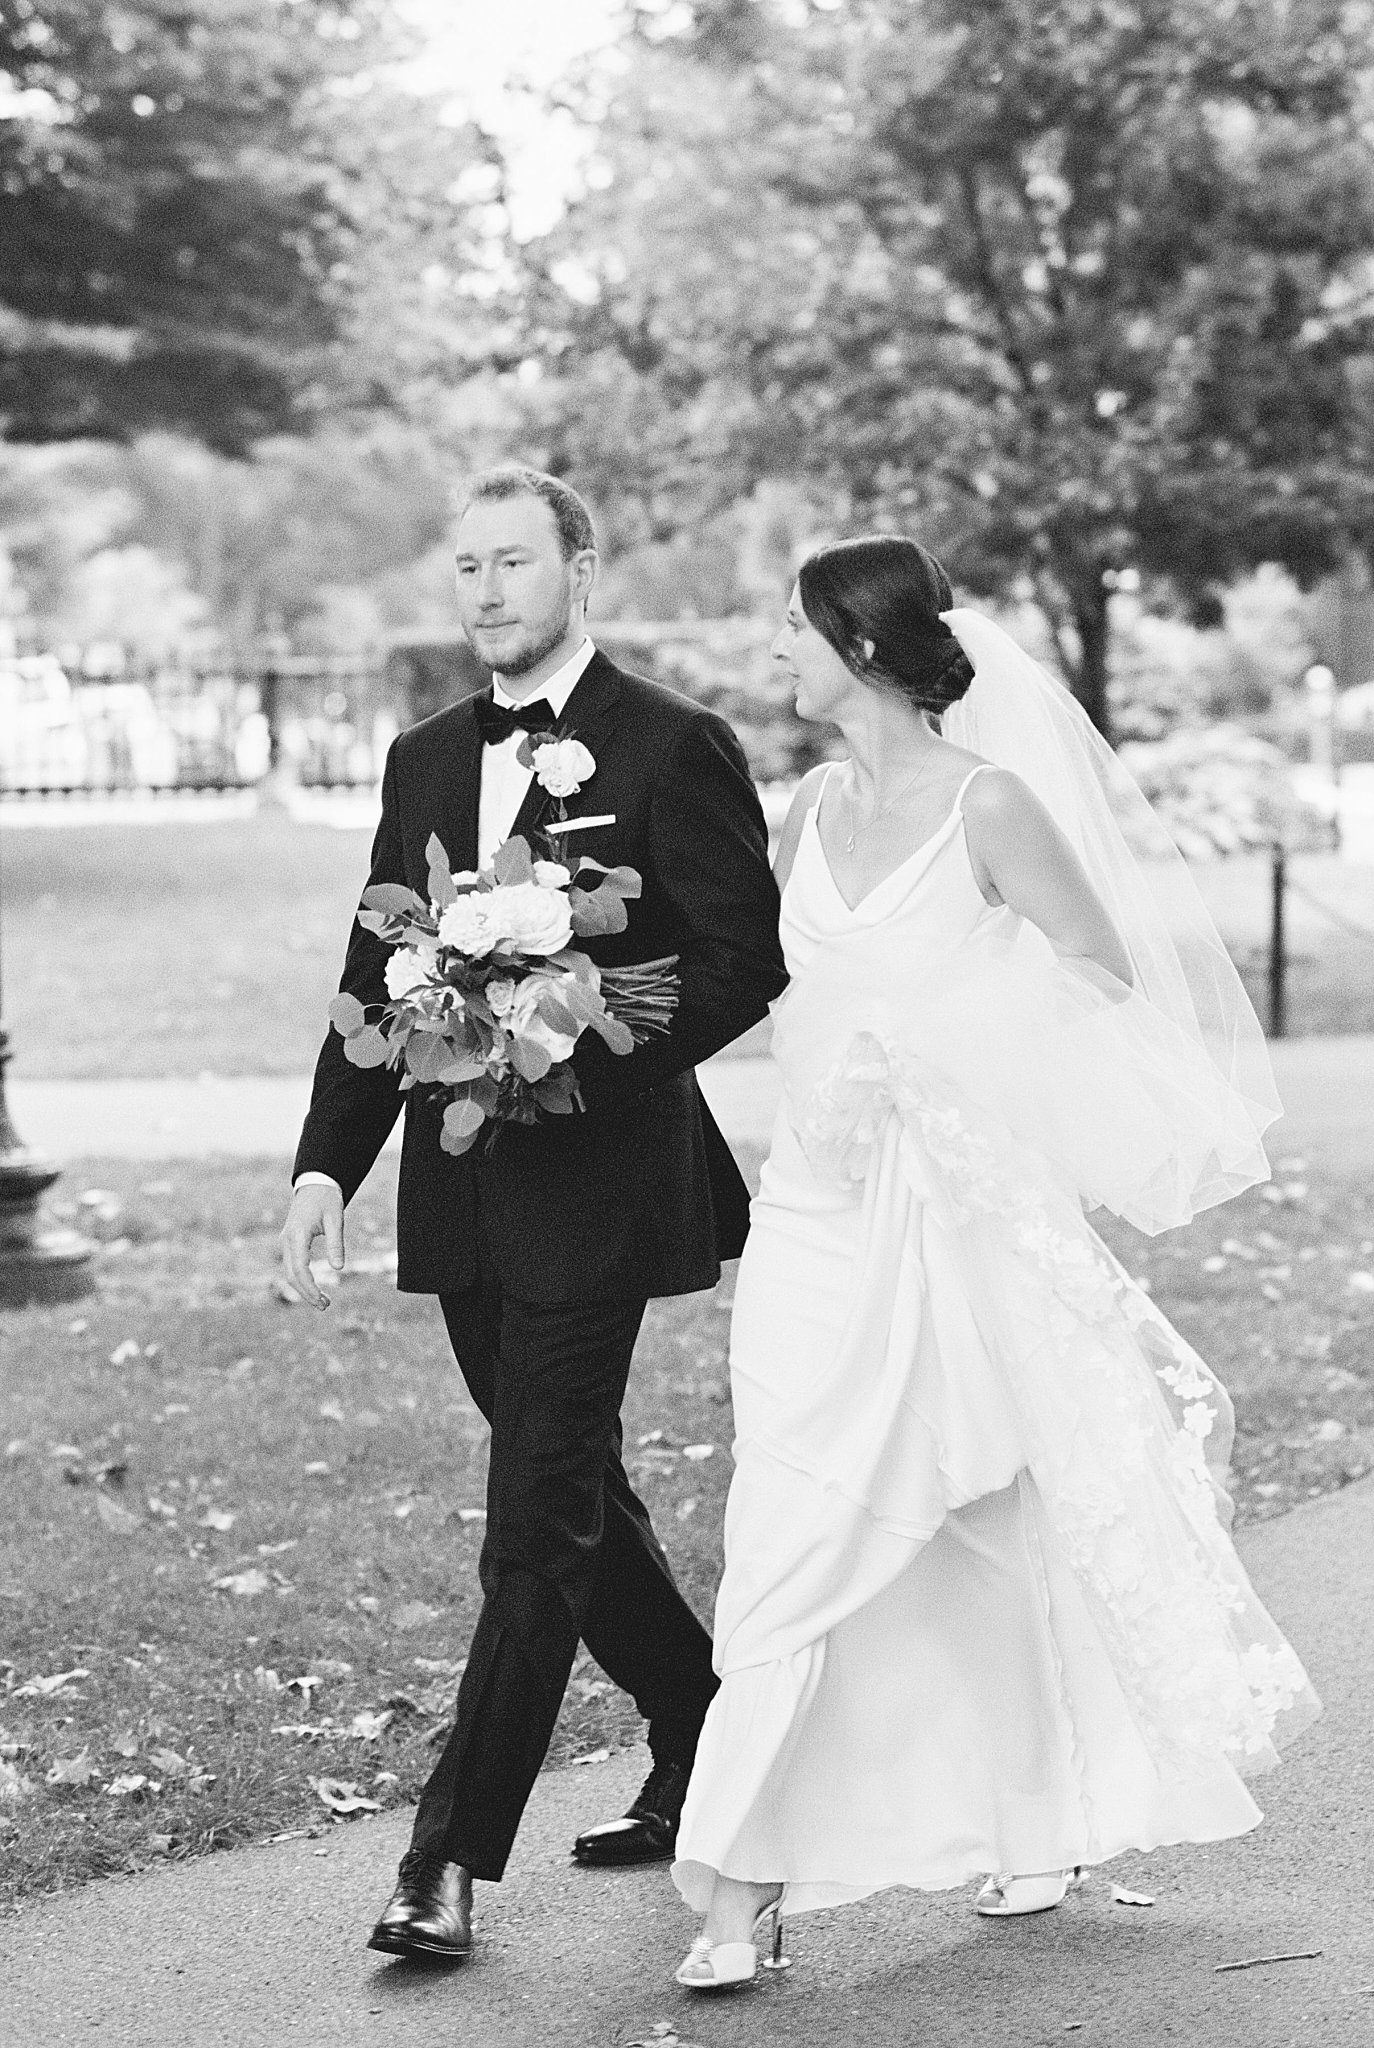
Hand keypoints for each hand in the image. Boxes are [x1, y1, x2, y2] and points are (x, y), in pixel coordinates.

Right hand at [279, 1182, 344, 1308]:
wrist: (315, 1184)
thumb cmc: (326, 1199)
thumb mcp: (336, 1219)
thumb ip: (336, 1243)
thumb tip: (339, 1268)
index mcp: (297, 1235)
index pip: (299, 1268)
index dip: (309, 1287)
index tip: (321, 1300)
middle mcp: (287, 1241)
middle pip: (291, 1275)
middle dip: (306, 1293)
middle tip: (325, 1306)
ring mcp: (286, 1242)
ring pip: (290, 1272)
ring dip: (303, 1288)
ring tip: (322, 1301)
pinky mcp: (290, 1243)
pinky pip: (292, 1266)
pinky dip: (301, 1280)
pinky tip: (314, 1288)